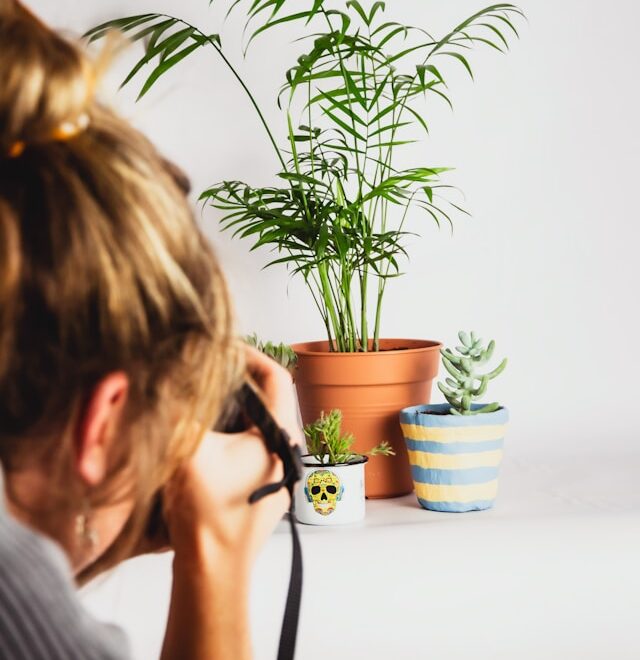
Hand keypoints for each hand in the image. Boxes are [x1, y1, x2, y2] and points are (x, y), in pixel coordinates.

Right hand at [162, 344, 302, 568]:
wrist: (214, 571)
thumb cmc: (209, 514)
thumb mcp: (189, 450)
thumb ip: (179, 409)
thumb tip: (167, 377)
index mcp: (281, 434)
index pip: (276, 376)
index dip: (250, 353)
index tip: (222, 346)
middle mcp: (286, 448)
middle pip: (266, 396)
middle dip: (235, 379)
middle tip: (204, 368)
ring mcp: (276, 468)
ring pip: (255, 420)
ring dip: (230, 405)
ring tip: (198, 395)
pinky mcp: (261, 483)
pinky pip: (248, 442)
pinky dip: (228, 429)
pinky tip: (200, 432)